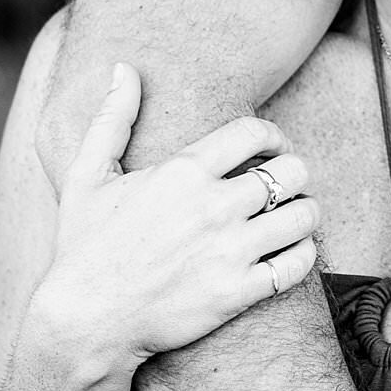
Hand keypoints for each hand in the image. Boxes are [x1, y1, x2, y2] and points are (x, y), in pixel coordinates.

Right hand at [38, 63, 319, 370]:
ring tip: (295, 216)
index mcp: (182, 171)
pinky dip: (305, 255)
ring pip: (304, 216)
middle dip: (295, 172)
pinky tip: (292, 252)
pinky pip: (298, 265)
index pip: (256, 133)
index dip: (274, 134)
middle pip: (292, 170)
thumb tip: (123, 67)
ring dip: (306, 213)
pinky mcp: (236, 293)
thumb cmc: (83, 246)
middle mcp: (212, 207)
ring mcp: (228, 252)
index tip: (273, 146)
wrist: (84, 323)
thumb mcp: (87, 176)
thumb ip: (112, 118)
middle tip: (286, 184)